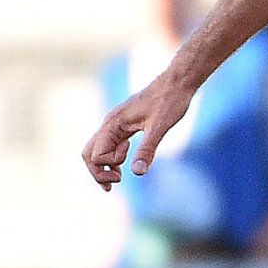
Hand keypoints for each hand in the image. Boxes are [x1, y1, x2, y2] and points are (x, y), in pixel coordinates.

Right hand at [81, 74, 195, 190]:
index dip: (106, 167)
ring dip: (105, 165)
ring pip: (99, 148)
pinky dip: (113, 156)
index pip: (95, 154)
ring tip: (119, 177)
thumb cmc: (170, 101)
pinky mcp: (124, 123)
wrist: (178, 82)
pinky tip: (126, 162)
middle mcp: (110, 122)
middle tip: (113, 184)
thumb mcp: (160, 127)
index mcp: (114, 123)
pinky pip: (110, 143)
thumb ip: (147, 149)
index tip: (124, 170)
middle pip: (90, 152)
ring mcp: (116, 122)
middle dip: (98, 171)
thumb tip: (136, 173)